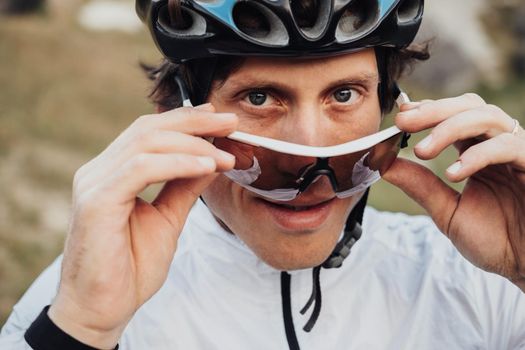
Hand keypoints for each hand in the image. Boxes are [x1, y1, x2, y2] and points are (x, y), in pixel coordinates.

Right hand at [48, 104, 236, 348]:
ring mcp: (94, 184)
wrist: (104, 309)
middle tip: (230, 123)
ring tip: (224, 155)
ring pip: (146, 143)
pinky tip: (205, 167)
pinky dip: (177, 164)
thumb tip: (211, 161)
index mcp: (112, 173)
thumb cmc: (131, 267)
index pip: (149, 131)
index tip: (220, 120)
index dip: (186, 120)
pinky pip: (141, 169)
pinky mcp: (96, 202)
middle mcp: (99, 171)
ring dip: (192, 144)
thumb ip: (185, 188)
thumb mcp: (168, 219)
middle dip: (194, 122)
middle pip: (148, 128)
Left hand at [383, 93, 524, 290]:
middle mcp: (497, 145)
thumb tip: (385, 164)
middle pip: (469, 106)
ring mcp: (518, 153)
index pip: (452, 116)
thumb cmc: (495, 240)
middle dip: (433, 110)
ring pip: (487, 117)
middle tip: (403, 122)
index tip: (400, 117)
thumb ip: (420, 186)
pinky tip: (454, 173)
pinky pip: (509, 147)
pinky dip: (477, 155)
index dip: (427, 111)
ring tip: (422, 151)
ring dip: (449, 127)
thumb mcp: (447, 211)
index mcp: (477, 151)